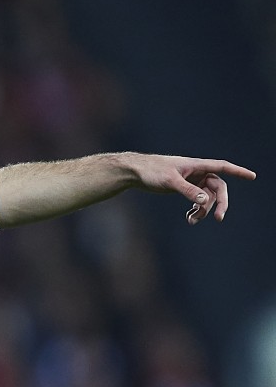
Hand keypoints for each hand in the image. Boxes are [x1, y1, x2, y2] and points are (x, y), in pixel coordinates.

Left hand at [131, 155, 255, 224]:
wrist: (135, 172)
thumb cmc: (152, 172)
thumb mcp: (170, 181)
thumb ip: (187, 190)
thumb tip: (204, 200)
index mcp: (196, 165)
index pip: (222, 167)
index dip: (238, 171)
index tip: (252, 176)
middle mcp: (197, 172)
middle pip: (217, 188)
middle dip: (219, 203)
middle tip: (219, 218)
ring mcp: (191, 180)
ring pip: (206, 197)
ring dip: (203, 210)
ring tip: (191, 220)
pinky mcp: (184, 188)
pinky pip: (197, 200)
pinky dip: (196, 209)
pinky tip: (189, 218)